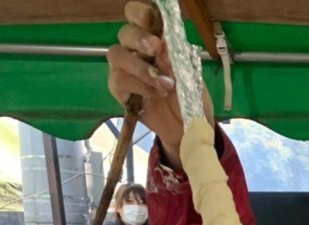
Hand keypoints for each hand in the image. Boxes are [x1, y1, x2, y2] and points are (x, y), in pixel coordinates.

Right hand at [106, 1, 213, 165]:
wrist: (187, 127)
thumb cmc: (189, 96)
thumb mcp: (191, 76)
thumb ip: (178, 59)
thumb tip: (165, 45)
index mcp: (154, 39)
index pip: (138, 15)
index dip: (141, 13)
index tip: (154, 21)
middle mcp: (135, 49)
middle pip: (124, 32)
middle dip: (140, 38)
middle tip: (156, 47)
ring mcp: (124, 69)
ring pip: (117, 55)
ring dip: (142, 67)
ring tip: (165, 84)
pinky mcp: (120, 89)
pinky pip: (119, 80)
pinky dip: (140, 86)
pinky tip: (157, 93)